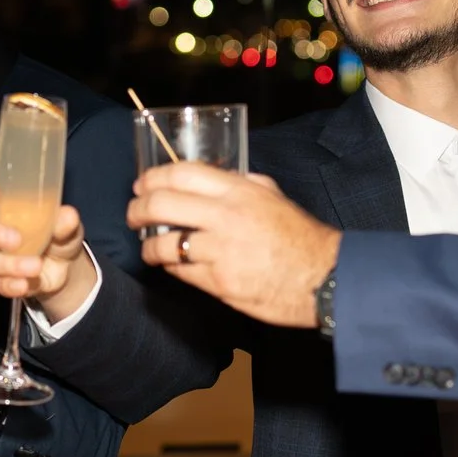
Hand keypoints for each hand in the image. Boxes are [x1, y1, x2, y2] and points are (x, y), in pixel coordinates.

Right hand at [0, 171, 96, 323]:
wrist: (66, 269)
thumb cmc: (59, 235)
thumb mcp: (68, 226)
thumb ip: (66, 222)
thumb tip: (67, 216)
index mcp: (6, 203)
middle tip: (16, 240)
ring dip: (8, 264)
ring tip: (36, 266)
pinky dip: (10, 285)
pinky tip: (26, 284)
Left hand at [129, 163, 340, 328]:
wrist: (323, 277)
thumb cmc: (301, 236)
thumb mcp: (273, 196)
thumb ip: (242, 184)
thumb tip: (215, 177)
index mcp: (239, 191)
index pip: (181, 173)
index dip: (153, 177)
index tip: (142, 185)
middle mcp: (225, 217)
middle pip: (162, 205)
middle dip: (138, 209)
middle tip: (134, 215)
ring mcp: (220, 251)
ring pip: (164, 245)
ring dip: (149, 246)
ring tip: (149, 247)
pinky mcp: (219, 282)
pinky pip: (180, 273)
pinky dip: (171, 268)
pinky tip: (173, 265)